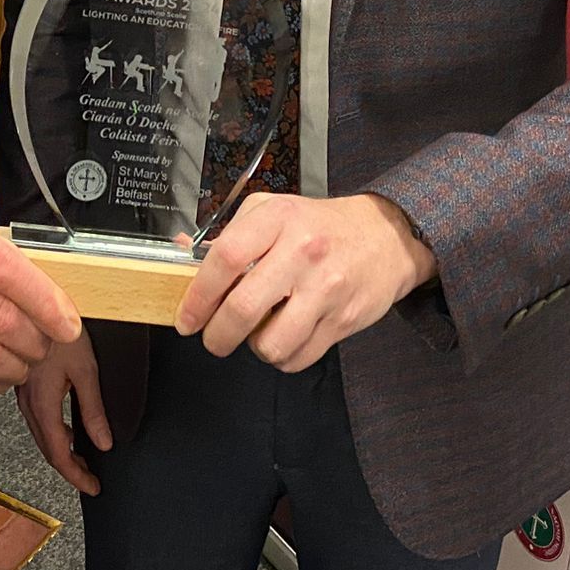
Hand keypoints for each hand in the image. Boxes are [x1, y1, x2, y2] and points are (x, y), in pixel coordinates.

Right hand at [16, 331, 110, 495]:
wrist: (31, 304)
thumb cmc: (59, 328)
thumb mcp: (85, 369)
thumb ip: (93, 409)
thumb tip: (103, 441)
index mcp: (43, 405)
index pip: (59, 455)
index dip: (77, 476)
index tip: (93, 487)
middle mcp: (28, 404)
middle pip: (48, 450)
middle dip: (70, 468)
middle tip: (91, 479)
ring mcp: (23, 396)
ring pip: (41, 437)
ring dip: (62, 452)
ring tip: (83, 459)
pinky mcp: (24, 386)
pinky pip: (38, 421)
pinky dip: (54, 434)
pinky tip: (67, 430)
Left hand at [175, 193, 436, 372]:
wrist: (386, 236)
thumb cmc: (321, 226)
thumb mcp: (273, 211)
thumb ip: (229, 233)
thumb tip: (183, 254)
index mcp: (279, 218)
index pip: (226, 258)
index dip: (198, 295)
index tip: (188, 317)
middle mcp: (303, 251)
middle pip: (243, 308)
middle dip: (217, 335)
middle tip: (213, 338)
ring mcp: (326, 287)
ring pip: (271, 343)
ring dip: (254, 348)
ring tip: (258, 332)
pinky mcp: (344, 319)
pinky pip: (299, 357)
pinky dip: (284, 357)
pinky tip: (285, 336)